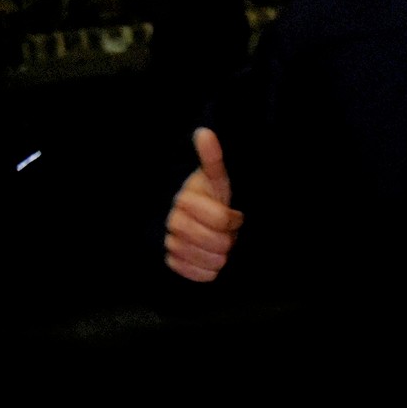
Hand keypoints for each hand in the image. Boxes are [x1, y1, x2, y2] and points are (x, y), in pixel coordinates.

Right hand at [164, 126, 242, 282]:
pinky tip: (210, 259)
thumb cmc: (215, 199)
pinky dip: (209, 271)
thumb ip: (213, 160)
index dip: (234, 220)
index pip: (222, 220)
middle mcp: (174, 221)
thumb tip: (204, 132)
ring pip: (208, 261)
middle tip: (229, 234)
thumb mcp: (219, 179)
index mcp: (185, 199)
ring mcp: (171, 243)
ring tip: (220, 246)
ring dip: (221, 257)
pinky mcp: (172, 262)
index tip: (235, 215)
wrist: (203, 224)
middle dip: (229, 240)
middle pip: (216, 243)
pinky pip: (197, 275)